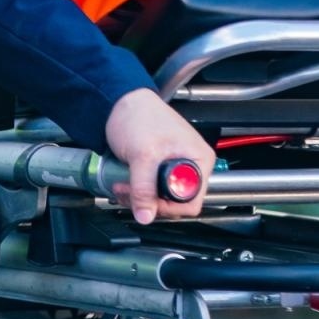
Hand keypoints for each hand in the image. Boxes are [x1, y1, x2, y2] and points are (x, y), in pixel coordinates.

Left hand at [104, 89, 216, 224]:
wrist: (120, 103)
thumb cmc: (140, 116)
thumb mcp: (143, 155)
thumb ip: (144, 188)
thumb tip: (146, 216)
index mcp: (198, 160)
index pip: (192, 201)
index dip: (168, 206)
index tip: (148, 201)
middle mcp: (191, 165)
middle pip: (175, 203)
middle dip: (149, 202)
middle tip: (129, 193)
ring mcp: (175, 168)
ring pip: (161, 199)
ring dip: (139, 198)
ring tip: (123, 186)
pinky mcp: (159, 169)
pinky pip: (151, 191)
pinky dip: (136, 192)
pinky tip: (125, 183)